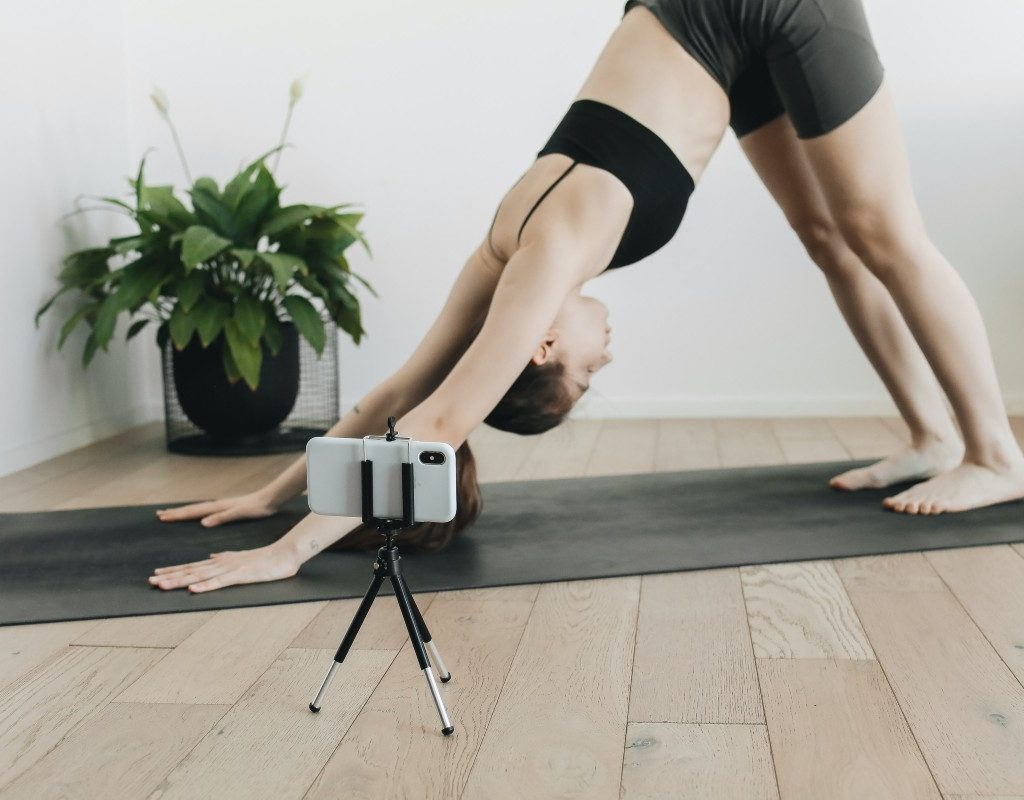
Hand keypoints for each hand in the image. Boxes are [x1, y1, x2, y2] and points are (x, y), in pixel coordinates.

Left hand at [149, 543, 300, 592]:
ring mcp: (229, 569)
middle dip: (169, 577)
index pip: (192, 566)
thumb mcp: (240, 558)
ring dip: (180, 582)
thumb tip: (210, 558)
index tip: (156, 574)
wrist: (284, 554)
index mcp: (220, 561)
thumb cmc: (264, 559)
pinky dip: (205, 587)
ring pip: (200, 577)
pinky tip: (192, 591)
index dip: (173, 570)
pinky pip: (220, 583)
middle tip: (150, 581)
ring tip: (163, 586)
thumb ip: (224, 558)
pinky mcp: (240, 575)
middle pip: (191, 571)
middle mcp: (220, 564)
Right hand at [154, 490, 278, 526]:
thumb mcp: (239, 514)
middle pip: (191, 508)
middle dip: (175, 512)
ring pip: (197, 508)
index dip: (177, 515)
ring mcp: (221, 506)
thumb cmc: (256, 507)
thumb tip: (202, 523)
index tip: (162, 517)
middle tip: (159, 514)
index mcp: (217, 507)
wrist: (270, 498)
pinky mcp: (227, 508)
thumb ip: (222, 518)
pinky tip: (197, 515)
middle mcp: (217, 505)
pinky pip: (206, 510)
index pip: (193, 511)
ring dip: (184, 511)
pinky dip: (196, 512)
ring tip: (172, 512)